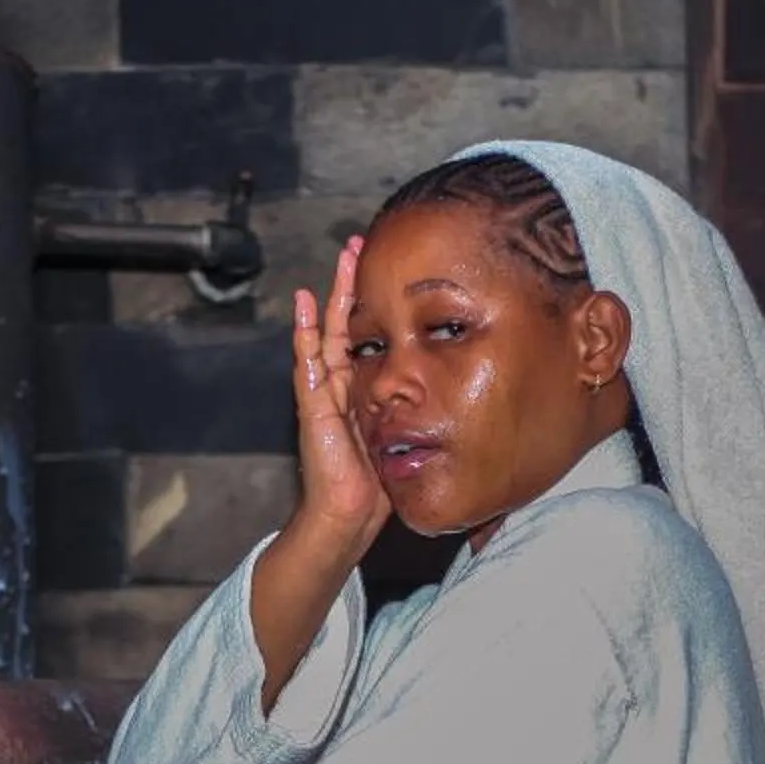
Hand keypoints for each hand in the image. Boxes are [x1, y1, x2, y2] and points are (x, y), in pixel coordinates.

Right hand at [289, 235, 385, 553]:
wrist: (347, 517)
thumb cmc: (376, 488)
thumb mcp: (403, 440)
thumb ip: (415, 418)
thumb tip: (459, 403)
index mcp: (360, 392)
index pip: (366, 337)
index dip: (374, 305)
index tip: (388, 272)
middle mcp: (339, 386)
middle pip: (345, 323)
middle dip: (352, 285)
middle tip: (360, 246)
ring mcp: (322, 393)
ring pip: (328, 332)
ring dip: (334, 294)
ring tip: (342, 259)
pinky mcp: (312, 405)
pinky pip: (307, 361)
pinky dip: (305, 331)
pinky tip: (306, 303)